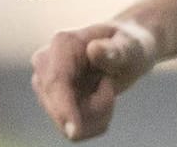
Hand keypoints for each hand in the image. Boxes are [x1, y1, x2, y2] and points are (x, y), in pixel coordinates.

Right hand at [30, 19, 157, 140]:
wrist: (126, 52)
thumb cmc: (131, 46)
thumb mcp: (132, 48)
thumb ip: (115, 51)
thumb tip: (93, 48)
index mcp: (63, 43)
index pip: (57, 82)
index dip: (64, 108)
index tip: (75, 133)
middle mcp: (45, 63)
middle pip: (59, 106)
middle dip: (94, 107)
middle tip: (111, 84)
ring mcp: (44, 83)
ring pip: (65, 121)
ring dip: (95, 113)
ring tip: (107, 85)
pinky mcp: (50, 100)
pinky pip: (70, 127)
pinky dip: (92, 120)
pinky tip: (100, 98)